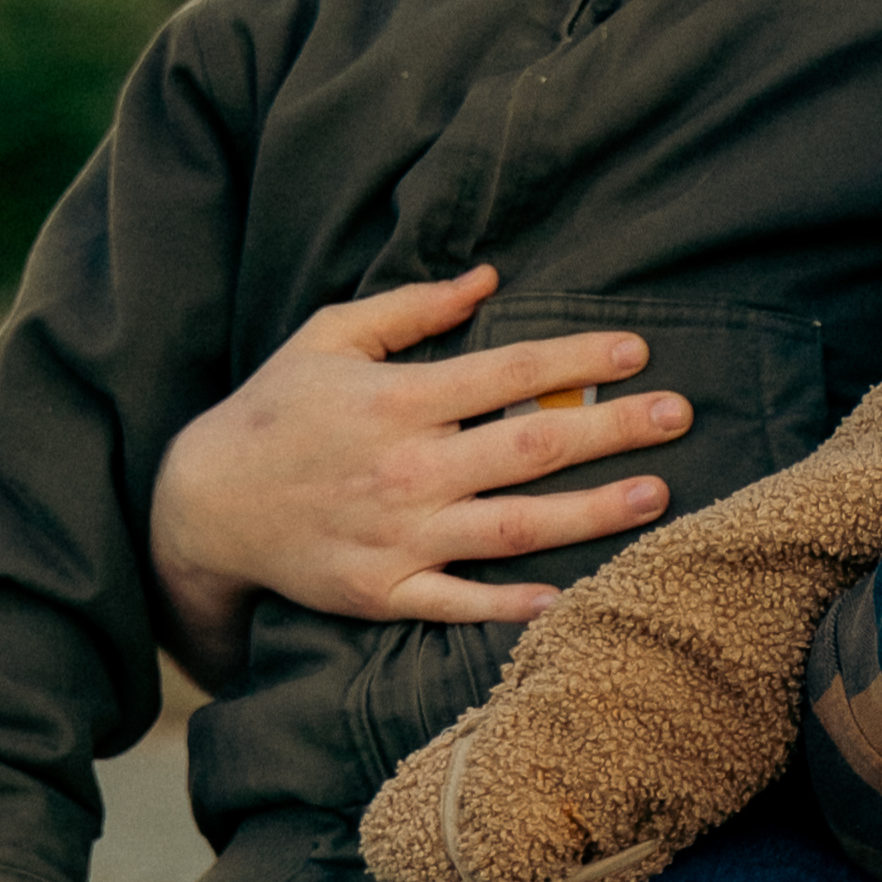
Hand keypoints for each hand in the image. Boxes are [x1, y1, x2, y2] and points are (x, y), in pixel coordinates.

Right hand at [148, 266, 692, 684]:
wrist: (201, 508)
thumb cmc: (275, 410)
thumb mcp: (329, 338)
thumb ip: (412, 308)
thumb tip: (489, 277)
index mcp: (397, 398)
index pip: (507, 372)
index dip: (577, 357)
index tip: (638, 349)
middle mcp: (406, 468)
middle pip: (529, 447)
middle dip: (612, 429)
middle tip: (680, 415)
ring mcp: (398, 536)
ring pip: (513, 526)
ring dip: (592, 513)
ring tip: (659, 495)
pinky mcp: (383, 592)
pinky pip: (459, 602)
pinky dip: (512, 604)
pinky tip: (569, 597)